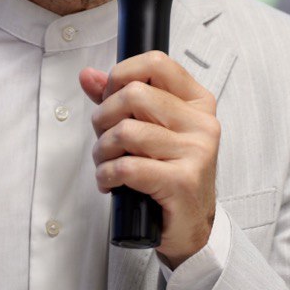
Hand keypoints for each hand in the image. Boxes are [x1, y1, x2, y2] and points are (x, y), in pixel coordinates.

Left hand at [79, 51, 219, 267]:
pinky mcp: (183, 181)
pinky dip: (107, 174)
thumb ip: (119, 99)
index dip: (121, 75)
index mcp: (197, 103)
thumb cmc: (169, 174)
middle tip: (103, 138)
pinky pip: (127, 166)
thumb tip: (88, 75)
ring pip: (126, 131)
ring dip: (102, 151)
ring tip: (106, 163)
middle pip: (134, 95)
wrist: (190, 226)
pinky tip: (110, 182)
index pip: (156, 63)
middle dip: (104, 117)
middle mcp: (201, 123)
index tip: (109, 97)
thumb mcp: (148, 130)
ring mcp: (196, 152)